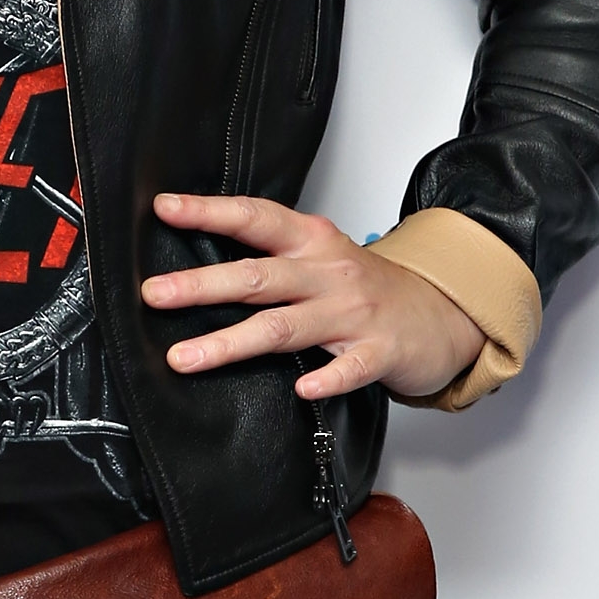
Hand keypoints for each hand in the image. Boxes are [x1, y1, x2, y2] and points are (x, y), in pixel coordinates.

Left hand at [141, 193, 483, 401]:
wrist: (442, 313)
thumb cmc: (368, 286)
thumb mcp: (322, 255)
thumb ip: (272, 255)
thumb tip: (196, 262)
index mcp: (311, 241)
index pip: (254, 218)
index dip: (209, 211)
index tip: (166, 208)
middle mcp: (328, 272)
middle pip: (258, 276)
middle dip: (202, 286)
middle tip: (156, 295)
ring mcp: (353, 313)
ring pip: (284, 327)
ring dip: (231, 342)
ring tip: (185, 357)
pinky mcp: (379, 352)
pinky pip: (349, 368)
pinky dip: (326, 379)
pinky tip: (302, 390)